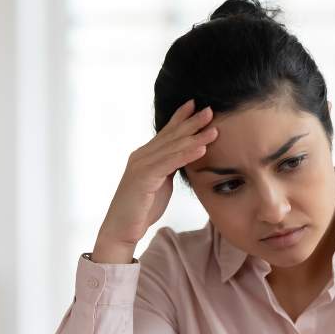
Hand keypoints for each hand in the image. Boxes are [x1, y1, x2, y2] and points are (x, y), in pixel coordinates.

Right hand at [94, 98, 217, 254]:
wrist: (121, 228)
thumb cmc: (141, 208)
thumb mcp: (159, 183)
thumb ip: (168, 168)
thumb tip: (183, 158)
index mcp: (145, 156)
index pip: (166, 133)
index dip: (181, 118)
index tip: (195, 105)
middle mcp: (142, 156)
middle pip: (171, 136)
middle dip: (192, 122)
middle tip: (210, 109)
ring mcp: (141, 165)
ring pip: (173, 147)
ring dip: (195, 137)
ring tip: (213, 129)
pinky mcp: (144, 178)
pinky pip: (170, 163)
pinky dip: (186, 155)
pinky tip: (202, 149)